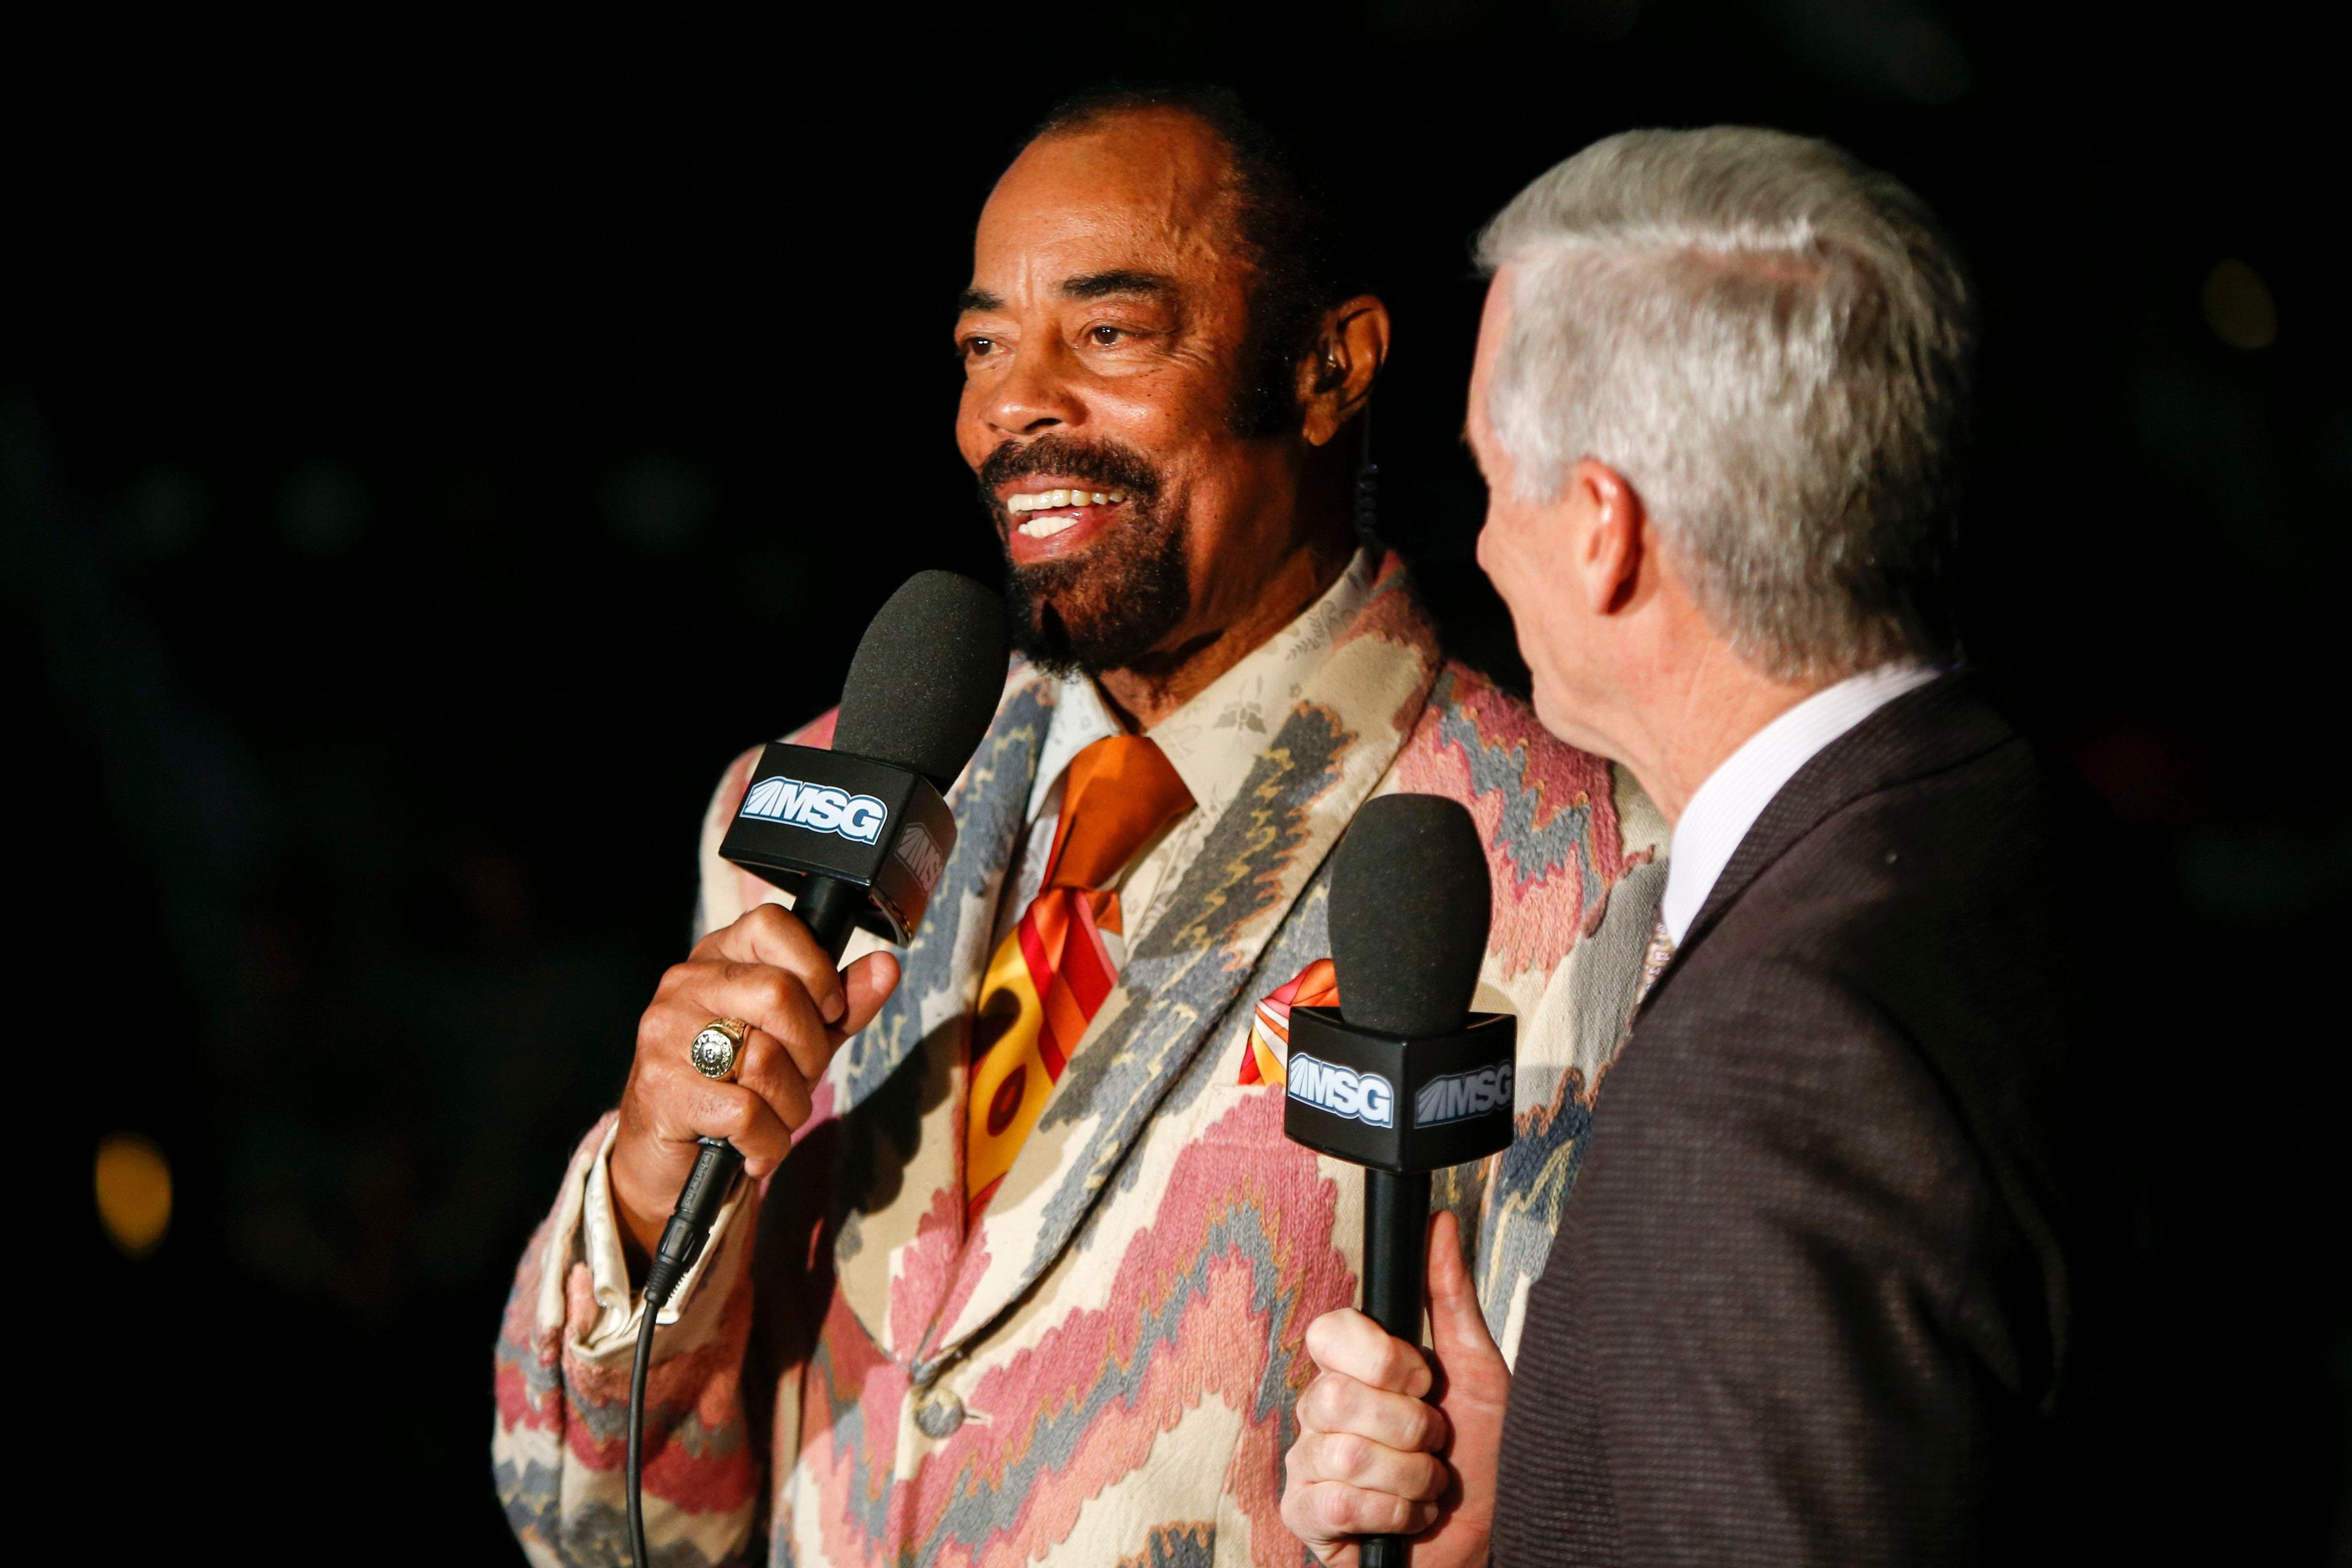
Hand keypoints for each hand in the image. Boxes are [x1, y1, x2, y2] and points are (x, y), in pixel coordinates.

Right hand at [609, 903, 898, 1256]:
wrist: (672, 1159)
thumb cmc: (739, 1088)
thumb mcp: (799, 1040)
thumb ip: (841, 1004)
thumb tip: (886, 968)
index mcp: (718, 958)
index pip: (771, 925)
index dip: (815, 969)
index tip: (828, 1010)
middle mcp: (684, 986)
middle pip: (778, 994)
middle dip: (810, 1051)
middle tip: (798, 1079)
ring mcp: (666, 1036)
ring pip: (766, 1060)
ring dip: (790, 1107)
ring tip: (772, 1117)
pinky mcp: (661, 1090)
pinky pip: (745, 1113)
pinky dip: (767, 1143)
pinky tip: (753, 1147)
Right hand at [1282, 1209, 1510, 1567]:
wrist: (1494, 1536)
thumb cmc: (1486, 1457)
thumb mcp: (1478, 1372)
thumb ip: (1451, 1299)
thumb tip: (1439, 1223)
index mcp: (1355, 1369)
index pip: (1328, 1332)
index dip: (1381, 1360)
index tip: (1422, 1381)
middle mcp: (1321, 1410)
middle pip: (1332, 1396)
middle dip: (1408, 1428)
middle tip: (1434, 1442)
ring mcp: (1308, 1464)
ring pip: (1341, 1454)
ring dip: (1409, 1478)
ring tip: (1427, 1485)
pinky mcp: (1307, 1516)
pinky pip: (1334, 1504)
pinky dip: (1390, 1514)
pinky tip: (1404, 1518)